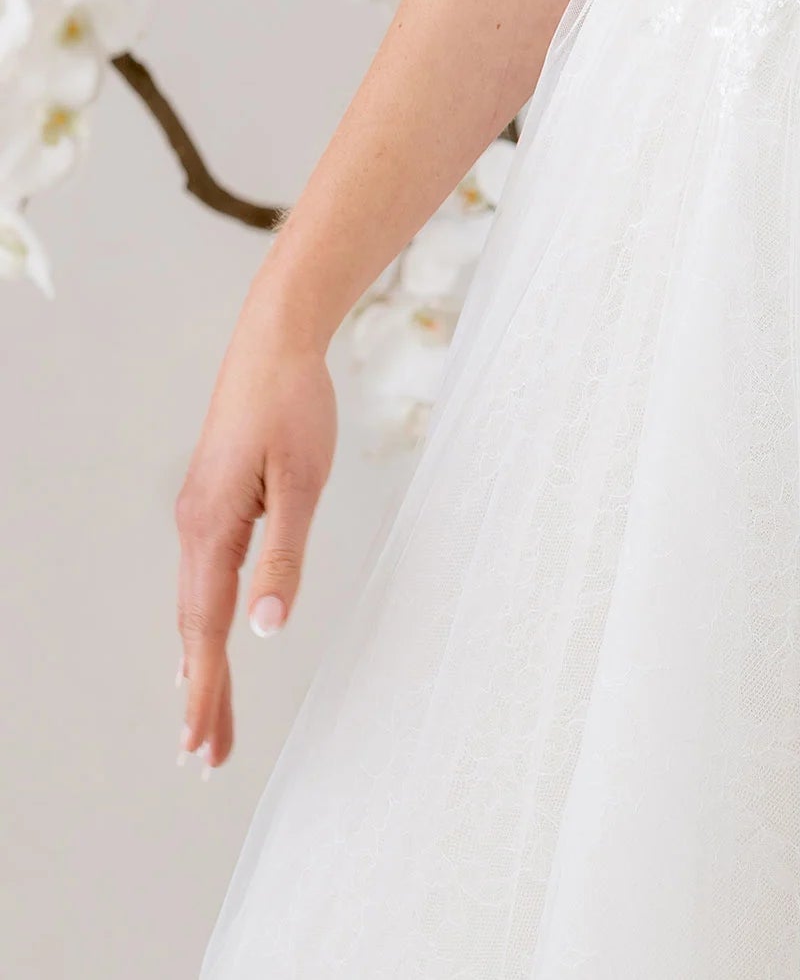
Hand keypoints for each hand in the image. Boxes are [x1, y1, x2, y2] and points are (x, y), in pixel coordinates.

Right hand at [174, 303, 336, 772]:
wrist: (275, 342)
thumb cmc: (294, 406)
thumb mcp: (302, 482)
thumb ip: (284, 557)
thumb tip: (266, 628)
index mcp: (212, 529)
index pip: (207, 630)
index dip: (204, 692)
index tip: (197, 747)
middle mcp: (194, 528)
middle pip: (195, 628)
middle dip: (200, 695)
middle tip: (203, 760)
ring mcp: (198, 515)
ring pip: (196, 605)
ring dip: (203, 664)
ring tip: (207, 719)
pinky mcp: (212, 502)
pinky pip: (202, 579)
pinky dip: (205, 624)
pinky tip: (211, 641)